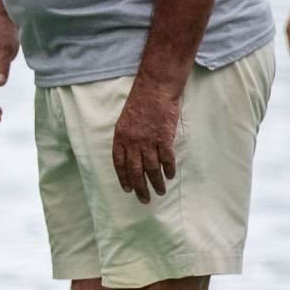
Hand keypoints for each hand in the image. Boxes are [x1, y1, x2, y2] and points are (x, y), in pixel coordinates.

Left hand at [112, 80, 181, 200]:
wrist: (155, 90)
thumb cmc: (139, 104)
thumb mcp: (124, 122)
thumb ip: (126, 140)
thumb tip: (131, 157)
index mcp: (120, 138)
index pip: (119, 163)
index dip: (123, 178)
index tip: (128, 189)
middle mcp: (133, 142)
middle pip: (135, 170)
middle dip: (139, 187)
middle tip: (144, 199)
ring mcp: (149, 141)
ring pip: (152, 168)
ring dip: (156, 182)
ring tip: (160, 192)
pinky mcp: (164, 138)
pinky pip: (167, 158)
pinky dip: (168, 169)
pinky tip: (170, 176)